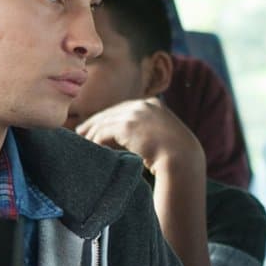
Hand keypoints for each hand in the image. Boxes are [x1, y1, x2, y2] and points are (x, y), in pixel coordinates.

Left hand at [75, 97, 203, 173]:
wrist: (183, 160)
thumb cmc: (177, 155)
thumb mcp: (165, 136)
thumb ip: (149, 131)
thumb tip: (131, 140)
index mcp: (154, 105)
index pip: (125, 109)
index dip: (109, 118)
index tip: (97, 126)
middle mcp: (144, 105)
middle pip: (112, 112)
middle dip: (95, 123)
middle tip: (81, 132)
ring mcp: (136, 113)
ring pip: (105, 121)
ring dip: (91, 133)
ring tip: (82, 142)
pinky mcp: (127, 125)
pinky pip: (103, 132)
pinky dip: (95, 140)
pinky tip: (90, 147)